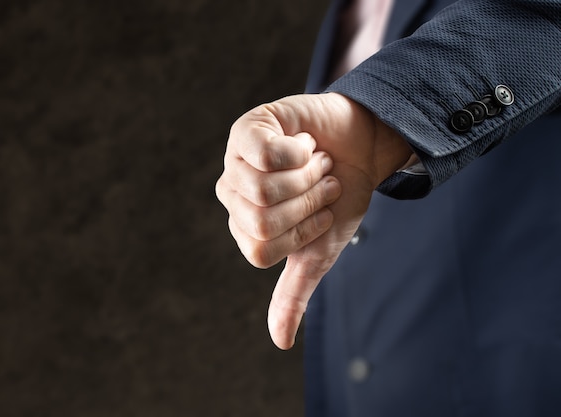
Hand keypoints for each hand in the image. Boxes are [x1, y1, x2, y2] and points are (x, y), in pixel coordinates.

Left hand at [216, 93, 411, 348]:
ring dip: (307, 177)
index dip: (303, 233)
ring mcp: (235, 159)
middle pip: (261, 220)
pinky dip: (299, 152)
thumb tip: (281, 342)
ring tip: (316, 162)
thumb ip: (295, 292)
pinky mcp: (249, 127)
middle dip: (308, 203)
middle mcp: (232, 193)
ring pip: (262, 189)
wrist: (362, 146)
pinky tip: (305, 143)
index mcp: (244, 225)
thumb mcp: (319, 250)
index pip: (261, 249)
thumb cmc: (339, 197)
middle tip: (321, 183)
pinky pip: (264, 153)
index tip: (320, 214)